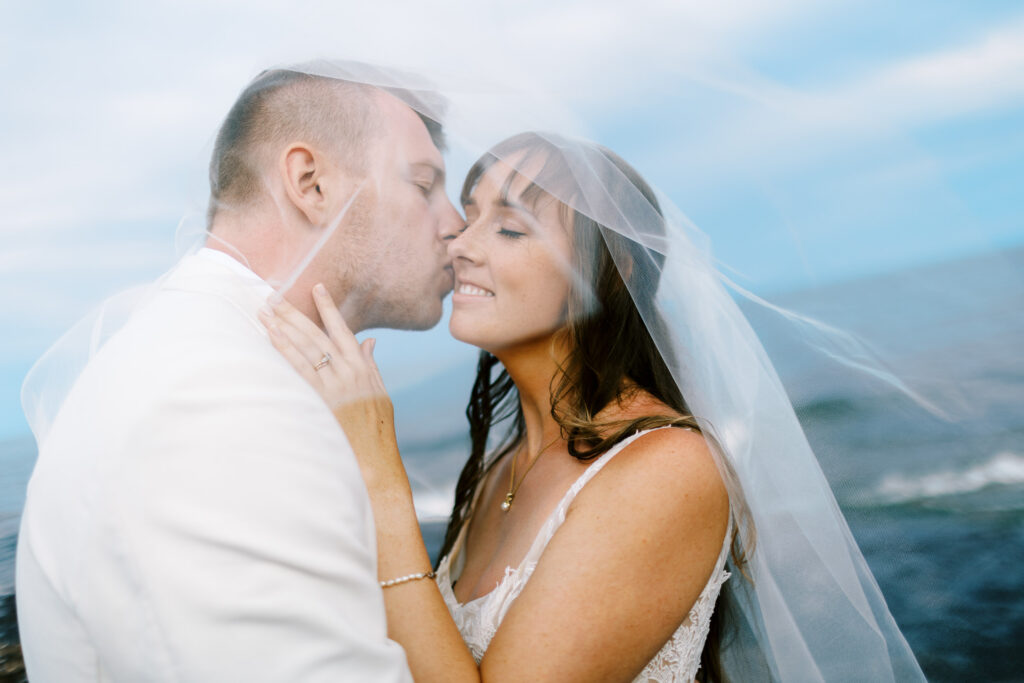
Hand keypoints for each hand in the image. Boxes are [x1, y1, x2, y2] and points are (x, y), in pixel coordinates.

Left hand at [258, 285, 403, 492]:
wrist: (375, 458)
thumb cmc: (377, 428)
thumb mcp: (380, 392)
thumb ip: (371, 365)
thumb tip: (369, 341)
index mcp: (362, 368)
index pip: (343, 329)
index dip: (329, 308)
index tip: (316, 287)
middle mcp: (348, 372)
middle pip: (317, 335)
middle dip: (295, 314)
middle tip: (274, 296)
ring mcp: (334, 386)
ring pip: (305, 349)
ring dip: (283, 328)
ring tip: (265, 312)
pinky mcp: (321, 400)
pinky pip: (299, 370)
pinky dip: (285, 352)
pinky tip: (272, 338)